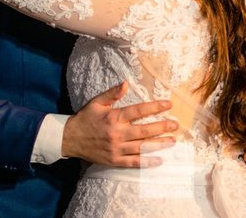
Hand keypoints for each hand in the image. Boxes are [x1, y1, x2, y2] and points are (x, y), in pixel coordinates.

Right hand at [62, 81, 176, 166]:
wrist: (69, 139)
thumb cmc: (85, 118)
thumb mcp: (97, 102)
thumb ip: (112, 93)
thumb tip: (126, 83)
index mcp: (114, 117)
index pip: (139, 111)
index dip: (155, 107)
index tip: (168, 105)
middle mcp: (117, 133)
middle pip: (144, 130)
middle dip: (162, 127)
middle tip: (176, 125)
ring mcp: (116, 148)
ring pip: (142, 147)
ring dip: (159, 144)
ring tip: (172, 141)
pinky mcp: (114, 160)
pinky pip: (133, 162)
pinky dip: (146, 162)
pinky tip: (159, 160)